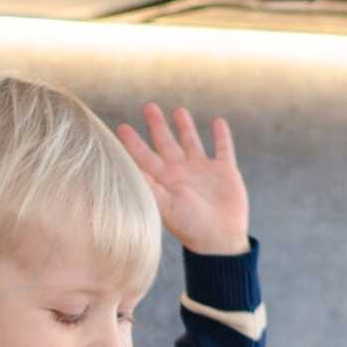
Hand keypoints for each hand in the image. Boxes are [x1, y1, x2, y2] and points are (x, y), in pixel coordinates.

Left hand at [115, 104, 249, 255]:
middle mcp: (181, 173)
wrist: (219, 240)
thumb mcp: (165, 205)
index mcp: (165, 180)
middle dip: (157, 125)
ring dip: (185, 127)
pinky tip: (218, 122)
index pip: (144, 157)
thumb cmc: (190, 226)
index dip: (133, 143)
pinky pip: (223, 149)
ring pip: (191, 142)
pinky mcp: (225, 172)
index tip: (121, 127)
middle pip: (166, 143)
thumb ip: (149, 186)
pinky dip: (221, 136)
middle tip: (148, 106)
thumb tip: (129, 169)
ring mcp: (203, 171)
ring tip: (178, 110)